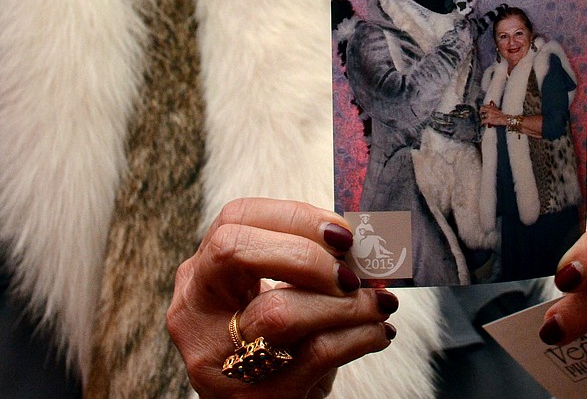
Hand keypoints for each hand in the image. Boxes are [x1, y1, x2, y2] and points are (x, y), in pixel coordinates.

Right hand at [167, 198, 397, 397]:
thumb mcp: (270, 292)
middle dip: (304, 253)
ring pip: (280, 310)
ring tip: (379, 303)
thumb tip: (360, 235)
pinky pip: (317, 352)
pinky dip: (360, 336)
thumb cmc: (277, 340)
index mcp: (201, 275)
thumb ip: (300, 258)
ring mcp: (221, 359)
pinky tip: (378, 331)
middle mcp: (197, 313)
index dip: (294, 217)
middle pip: (235, 251)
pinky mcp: (257, 397)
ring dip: (346, 302)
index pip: (235, 219)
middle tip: (348, 269)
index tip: (340, 232)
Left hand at [479, 101, 507, 126]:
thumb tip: (486, 111)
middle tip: (480, 114)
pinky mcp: (488, 119)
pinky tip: (481, 124)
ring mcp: (488, 114)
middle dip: (480, 112)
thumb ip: (491, 109)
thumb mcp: (496, 110)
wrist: (504, 119)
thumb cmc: (501, 115)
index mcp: (491, 107)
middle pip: (481, 109)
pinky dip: (482, 123)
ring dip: (482, 118)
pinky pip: (483, 121)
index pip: (484, 106)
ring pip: (482, 116)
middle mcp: (489, 109)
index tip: (481, 110)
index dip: (482, 108)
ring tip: (483, 120)